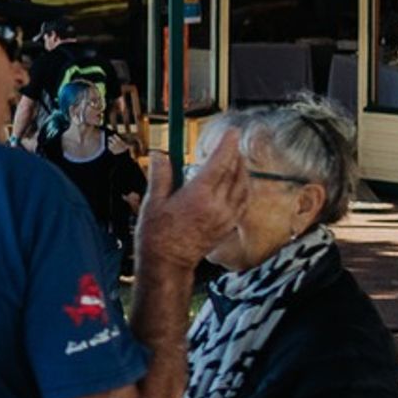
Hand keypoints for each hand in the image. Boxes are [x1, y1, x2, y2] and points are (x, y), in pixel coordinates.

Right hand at [137, 140, 249, 271]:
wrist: (167, 264)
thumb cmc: (157, 235)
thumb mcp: (153, 202)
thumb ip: (161, 175)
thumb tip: (160, 154)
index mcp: (199, 196)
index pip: (220, 163)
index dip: (227, 145)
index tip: (231, 132)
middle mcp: (218, 206)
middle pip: (235, 172)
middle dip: (234, 154)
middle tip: (228, 143)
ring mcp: (226, 217)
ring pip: (243, 186)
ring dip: (241, 169)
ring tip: (233, 160)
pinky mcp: (229, 226)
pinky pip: (244, 201)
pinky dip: (244, 187)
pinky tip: (238, 182)